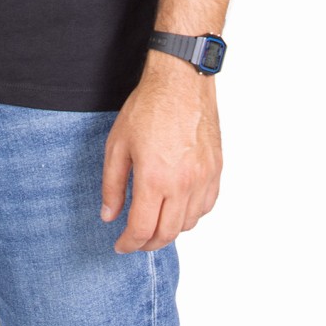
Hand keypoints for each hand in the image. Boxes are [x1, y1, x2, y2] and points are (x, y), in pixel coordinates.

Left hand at [100, 54, 222, 252]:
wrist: (180, 80)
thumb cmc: (148, 107)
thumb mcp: (117, 144)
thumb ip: (112, 184)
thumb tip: (109, 215)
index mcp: (154, 178)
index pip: (142, 229)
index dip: (128, 243)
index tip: (120, 245)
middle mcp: (182, 183)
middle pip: (167, 234)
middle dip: (148, 243)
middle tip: (135, 240)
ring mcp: (203, 178)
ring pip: (188, 224)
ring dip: (170, 230)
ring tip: (155, 222)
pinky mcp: (216, 169)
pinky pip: (206, 206)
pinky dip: (191, 214)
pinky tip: (178, 206)